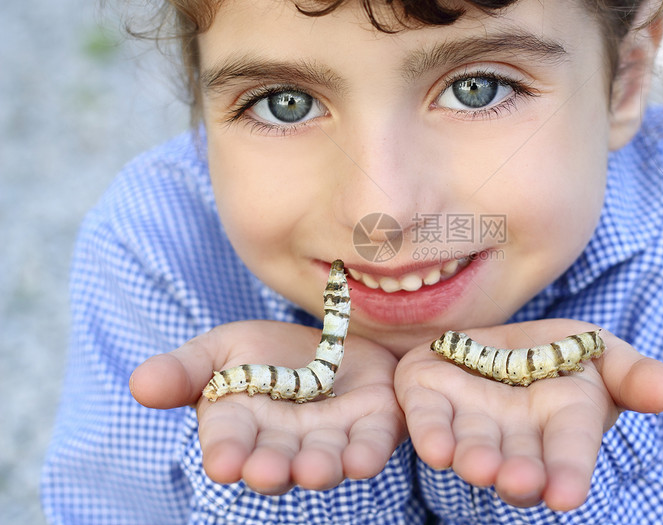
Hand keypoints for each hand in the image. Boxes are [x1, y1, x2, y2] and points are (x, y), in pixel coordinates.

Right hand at [129, 320, 404, 493]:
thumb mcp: (222, 350)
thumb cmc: (266, 354)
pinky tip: (363, 460)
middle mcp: (284, 443)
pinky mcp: (372, 426)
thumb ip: (184, 371)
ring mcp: (330, 438)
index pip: (229, 443)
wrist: (332, 339)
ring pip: (324, 459)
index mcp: (242, 427)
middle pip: (276, 460)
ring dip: (320, 468)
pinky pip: (371, 445)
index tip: (223, 464)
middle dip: (271, 469)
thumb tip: (140, 385)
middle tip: (267, 473)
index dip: (227, 453)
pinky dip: (367, 454)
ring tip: (315, 471)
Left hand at [394, 319, 662, 511]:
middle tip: (518, 483)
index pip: (569, 454)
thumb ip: (634, 375)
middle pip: (517, 462)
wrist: (502, 341)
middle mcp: (515, 436)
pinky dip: (429, 432)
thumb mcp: (605, 355)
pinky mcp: (429, 395)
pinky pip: (425, 418)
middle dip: (518, 476)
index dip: (568, 473)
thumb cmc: (564, 355)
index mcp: (562, 427)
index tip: (566, 495)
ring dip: (474, 458)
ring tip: (477, 466)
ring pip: (471, 446)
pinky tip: (434, 447)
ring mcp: (470, 419)